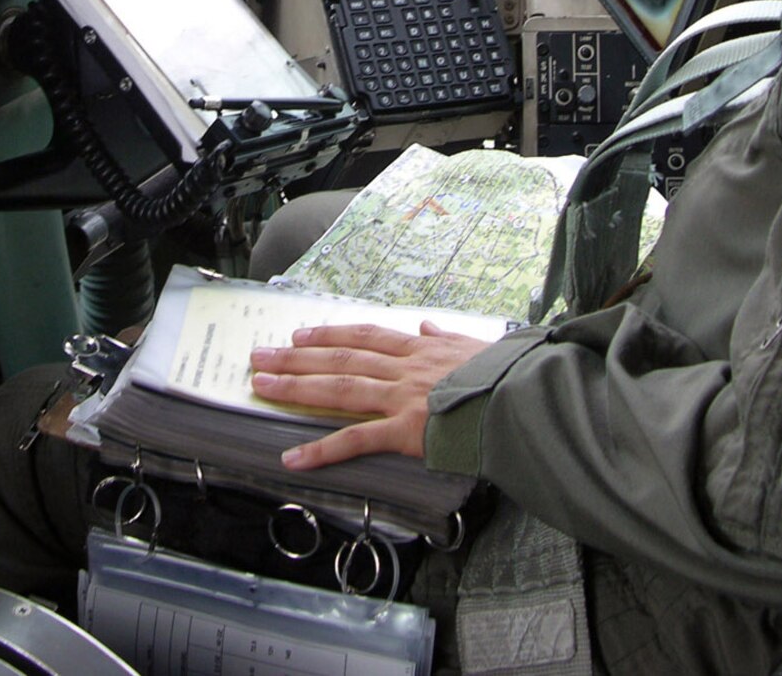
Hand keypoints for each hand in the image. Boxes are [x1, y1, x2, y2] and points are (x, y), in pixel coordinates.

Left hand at [249, 320, 492, 468]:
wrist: (522, 399)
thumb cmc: (505, 376)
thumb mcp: (475, 346)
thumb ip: (446, 338)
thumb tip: (428, 325)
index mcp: (420, 350)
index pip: (364, 336)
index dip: (328, 334)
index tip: (300, 335)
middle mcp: (403, 369)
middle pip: (340, 357)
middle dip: (296, 356)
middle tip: (260, 355)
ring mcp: (401, 398)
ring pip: (339, 387)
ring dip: (297, 386)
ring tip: (262, 385)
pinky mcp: (405, 430)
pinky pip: (356, 440)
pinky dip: (322, 450)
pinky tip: (294, 457)